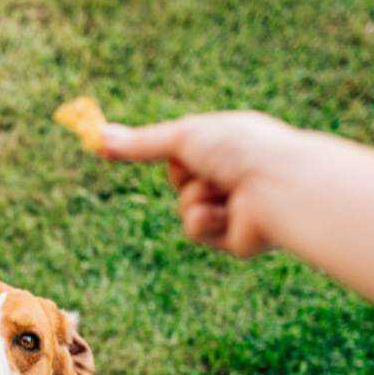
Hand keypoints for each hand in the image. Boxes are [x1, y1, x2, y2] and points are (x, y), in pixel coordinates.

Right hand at [98, 111, 309, 257]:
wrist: (277, 186)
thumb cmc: (239, 150)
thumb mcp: (183, 138)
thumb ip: (140, 143)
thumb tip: (96, 135)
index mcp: (230, 145)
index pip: (185, 151)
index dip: (171, 152)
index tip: (134, 150)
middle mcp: (234, 175)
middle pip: (181, 181)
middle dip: (184, 176)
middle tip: (204, 167)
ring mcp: (235, 207)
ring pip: (185, 208)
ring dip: (194, 198)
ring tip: (223, 190)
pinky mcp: (235, 239)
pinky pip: (197, 231)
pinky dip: (204, 221)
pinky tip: (226, 214)